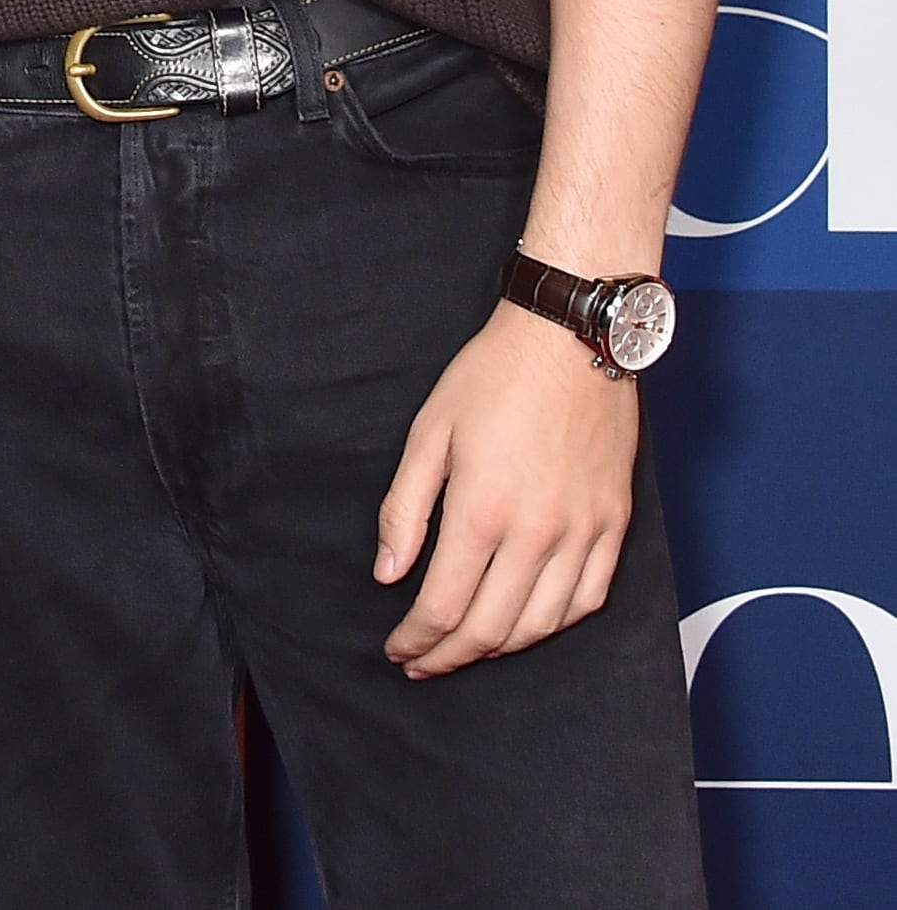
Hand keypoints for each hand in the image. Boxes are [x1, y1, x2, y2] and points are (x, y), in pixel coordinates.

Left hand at [377, 302, 639, 676]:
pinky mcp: (614, 525)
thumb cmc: (491, 377)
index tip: (398, 650)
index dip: (416, 639)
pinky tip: (530, 623)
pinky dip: (556, 624)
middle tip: (422, 662)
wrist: (568, 340)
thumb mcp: (429, 431)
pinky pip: (589, 599)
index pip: (443, 605)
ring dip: (500, 647)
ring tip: (468, 646)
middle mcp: (537, 534)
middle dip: (449, 655)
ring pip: (542, 624)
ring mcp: (583, 533)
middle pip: (490, 628)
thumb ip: (405, 508)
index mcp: (483, 511)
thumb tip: (388, 572)